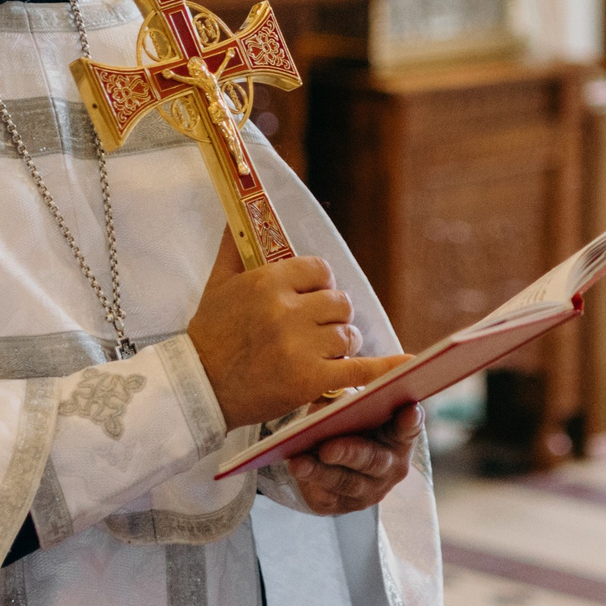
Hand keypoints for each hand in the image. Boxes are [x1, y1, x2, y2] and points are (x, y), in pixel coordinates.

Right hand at [188, 232, 405, 429]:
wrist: (196, 389)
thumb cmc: (207, 336)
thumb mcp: (217, 285)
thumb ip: (234, 249)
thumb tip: (237, 217)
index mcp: (269, 283)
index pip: (321, 271)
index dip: (320, 286)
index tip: (310, 300)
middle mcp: (287, 311)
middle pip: (340, 304)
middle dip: (332, 317)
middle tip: (314, 333)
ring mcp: (300, 347)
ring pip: (347, 335)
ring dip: (339, 345)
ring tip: (319, 356)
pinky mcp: (310, 380)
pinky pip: (359, 370)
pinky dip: (384, 368)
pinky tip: (408, 364)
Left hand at [286, 403, 419, 514]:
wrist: (327, 455)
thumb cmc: (346, 422)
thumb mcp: (349, 405)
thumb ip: (349, 400)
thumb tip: (336, 399)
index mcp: (399, 437)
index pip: (409, 428)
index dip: (410, 421)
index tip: (410, 411)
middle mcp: (391, 467)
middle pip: (374, 460)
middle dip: (349, 453)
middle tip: (327, 448)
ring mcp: (369, 490)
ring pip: (346, 482)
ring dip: (321, 471)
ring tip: (299, 462)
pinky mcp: (343, 505)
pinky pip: (328, 497)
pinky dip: (310, 483)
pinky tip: (298, 471)